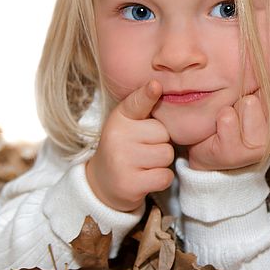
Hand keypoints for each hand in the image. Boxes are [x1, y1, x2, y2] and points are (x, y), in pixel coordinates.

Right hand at [86, 79, 174, 211]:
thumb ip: (145, 108)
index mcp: (119, 118)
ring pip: (166, 154)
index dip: (147, 94)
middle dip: (161, 143)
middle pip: (164, 133)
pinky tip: (146, 177)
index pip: (136, 103)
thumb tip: (158, 86)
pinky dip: (161, 178)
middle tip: (143, 150)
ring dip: (161, 162)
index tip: (156, 86)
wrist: (103, 183)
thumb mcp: (129, 124)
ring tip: (144, 163)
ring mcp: (122, 161)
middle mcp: (117, 137)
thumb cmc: (125, 148)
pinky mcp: (130, 184)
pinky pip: (165, 176)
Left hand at [186, 50, 269, 170]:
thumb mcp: (265, 105)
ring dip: (235, 105)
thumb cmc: (245, 123)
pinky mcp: (235, 153)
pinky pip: (227, 117)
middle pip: (266, 92)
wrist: (217, 154)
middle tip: (246, 110)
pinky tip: (220, 128)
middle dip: (252, 93)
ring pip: (248, 103)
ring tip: (234, 119)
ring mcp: (258, 147)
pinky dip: (220, 117)